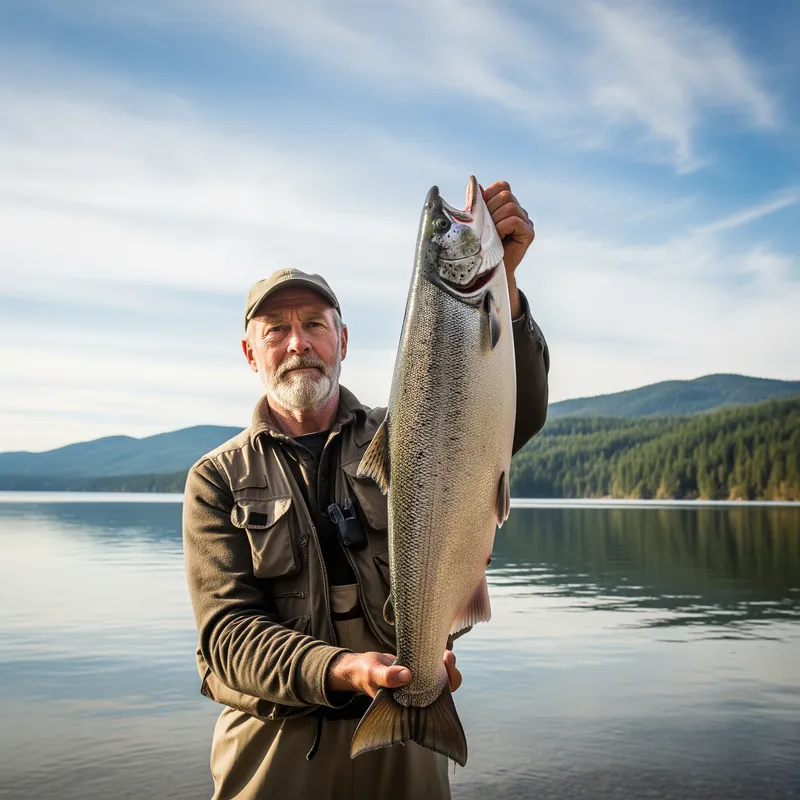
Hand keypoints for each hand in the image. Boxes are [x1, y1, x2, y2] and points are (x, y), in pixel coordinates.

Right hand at [327, 650, 462, 696]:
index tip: (445, 673)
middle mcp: (417, 695)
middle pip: (444, 690)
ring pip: (441, 677)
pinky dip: (438, 657)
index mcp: (410, 704)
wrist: (360, 666)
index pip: (436, 704)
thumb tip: (406, 675)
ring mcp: (419, 682)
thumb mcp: (373, 674)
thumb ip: (387, 677)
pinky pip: (433, 666)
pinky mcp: (418, 669)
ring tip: (445, 652)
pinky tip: (439, 647)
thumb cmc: (365, 674)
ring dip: (447, 665)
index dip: (445, 690)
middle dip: (451, 674)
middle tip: (447, 657)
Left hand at [482, 181, 534, 317]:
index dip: (489, 195)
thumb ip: (476, 203)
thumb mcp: (475, 222)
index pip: (502, 186)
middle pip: (506, 195)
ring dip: (495, 220)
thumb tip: (473, 182)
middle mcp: (520, 211)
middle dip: (490, 208)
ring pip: (510, 207)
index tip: (480, 211)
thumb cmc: (480, 247)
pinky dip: (502, 227)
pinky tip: (498, 238)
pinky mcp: (529, 233)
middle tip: (485, 227)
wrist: (488, 272)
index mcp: (507, 205)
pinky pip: (514, 221)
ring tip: (491, 234)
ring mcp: (526, 222)